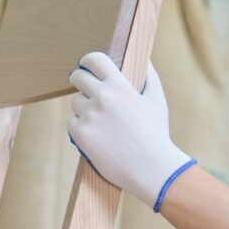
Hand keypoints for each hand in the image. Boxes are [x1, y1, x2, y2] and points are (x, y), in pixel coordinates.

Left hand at [67, 53, 195, 211]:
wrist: (151, 167)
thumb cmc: (156, 133)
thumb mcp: (156, 100)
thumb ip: (149, 76)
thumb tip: (144, 60)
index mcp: (119, 86)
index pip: (94, 60)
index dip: (87, 61)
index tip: (86, 66)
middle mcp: (102, 97)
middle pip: (77, 77)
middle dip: (80, 81)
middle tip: (86, 90)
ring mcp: (89, 117)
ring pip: (75, 103)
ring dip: (84, 109)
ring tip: (102, 123)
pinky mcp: (81, 135)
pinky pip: (72, 123)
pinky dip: (80, 128)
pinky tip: (96, 136)